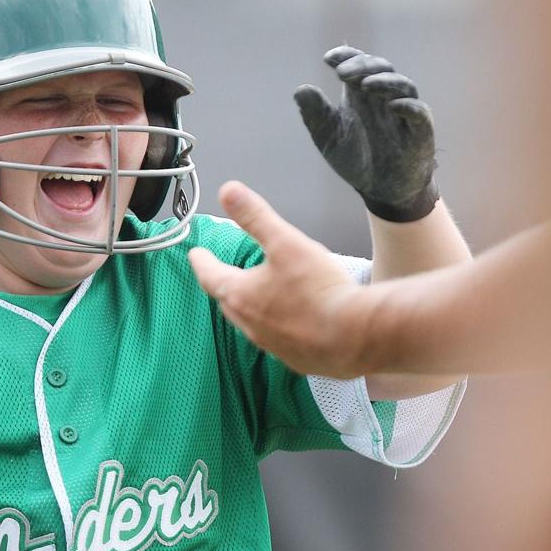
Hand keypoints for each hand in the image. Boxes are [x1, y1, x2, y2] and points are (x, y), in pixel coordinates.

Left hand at [188, 181, 372, 378]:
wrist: (355, 336)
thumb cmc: (318, 289)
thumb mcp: (286, 242)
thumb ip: (255, 217)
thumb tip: (228, 191)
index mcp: (240, 295)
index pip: (210, 276)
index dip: (202, 262)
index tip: (196, 254)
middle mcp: (250, 324)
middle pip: (228, 301)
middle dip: (223, 285)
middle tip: (221, 274)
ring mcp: (272, 345)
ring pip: (251, 322)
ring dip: (250, 307)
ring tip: (255, 295)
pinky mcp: (295, 359)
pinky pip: (278, 340)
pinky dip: (277, 326)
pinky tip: (290, 321)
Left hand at [294, 46, 438, 221]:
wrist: (380, 190)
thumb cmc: (356, 158)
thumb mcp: (328, 137)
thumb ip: (315, 114)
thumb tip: (300, 89)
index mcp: (361, 94)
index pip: (357, 64)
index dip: (345, 56)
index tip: (328, 59)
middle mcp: (383, 97)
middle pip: (380, 67)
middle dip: (362, 65)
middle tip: (342, 73)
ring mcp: (404, 112)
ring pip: (402, 85)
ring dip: (385, 82)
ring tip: (365, 84)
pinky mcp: (420, 131)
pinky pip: (419, 113)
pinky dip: (408, 106)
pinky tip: (393, 106)